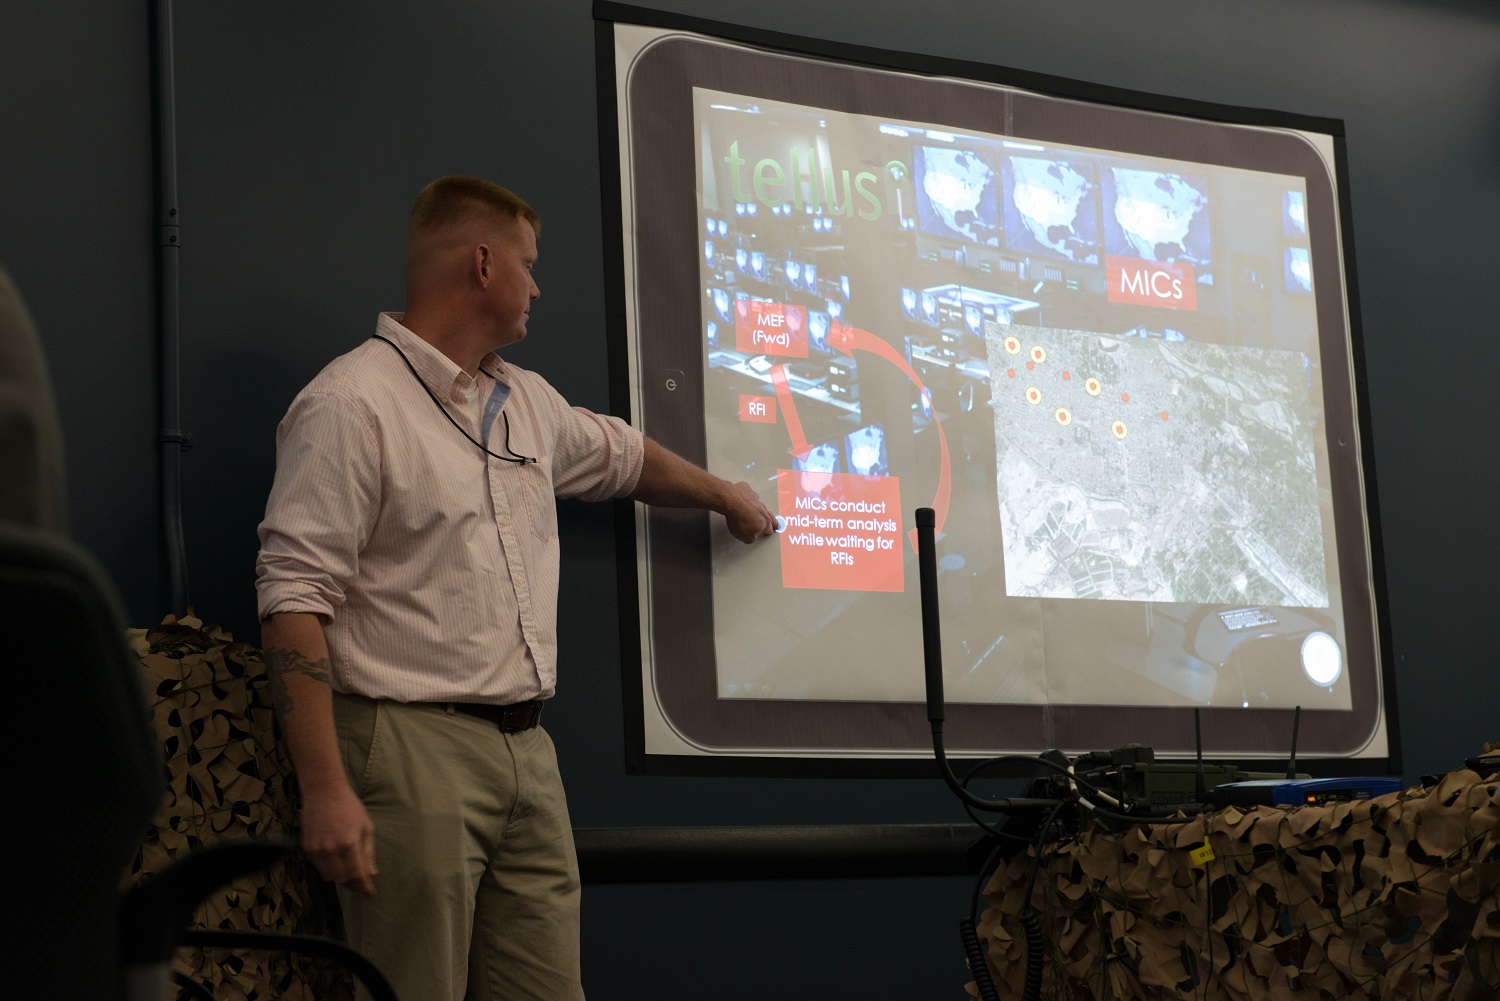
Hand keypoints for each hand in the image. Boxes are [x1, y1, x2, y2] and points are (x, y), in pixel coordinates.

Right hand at [299, 780, 377, 896]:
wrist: (323, 792)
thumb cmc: (350, 807)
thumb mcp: (366, 827)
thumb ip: (368, 852)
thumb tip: (371, 873)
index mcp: (349, 844)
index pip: (357, 875)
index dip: (364, 888)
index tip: (370, 894)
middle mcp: (331, 850)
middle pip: (342, 880)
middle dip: (354, 885)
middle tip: (362, 886)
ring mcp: (316, 850)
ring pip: (329, 876)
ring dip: (340, 879)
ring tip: (350, 876)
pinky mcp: (306, 848)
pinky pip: (318, 867)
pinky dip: (328, 869)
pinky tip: (337, 864)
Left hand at [724, 480, 776, 543]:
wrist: (731, 501)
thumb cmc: (739, 519)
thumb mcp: (745, 537)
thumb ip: (751, 538)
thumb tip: (752, 536)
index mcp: (764, 522)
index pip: (769, 529)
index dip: (769, 532)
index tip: (770, 532)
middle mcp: (762, 510)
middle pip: (770, 516)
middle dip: (773, 521)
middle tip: (776, 524)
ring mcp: (755, 499)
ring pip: (761, 505)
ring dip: (761, 508)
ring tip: (761, 511)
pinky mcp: (747, 491)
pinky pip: (749, 495)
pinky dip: (748, 497)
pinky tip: (745, 498)